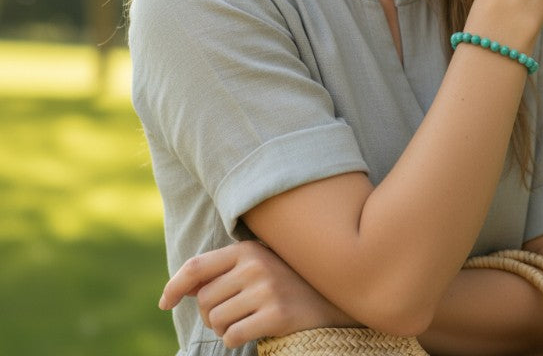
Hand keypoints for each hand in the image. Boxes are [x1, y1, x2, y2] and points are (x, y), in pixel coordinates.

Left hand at [159, 240, 357, 347]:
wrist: (331, 298)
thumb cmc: (286, 283)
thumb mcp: (257, 266)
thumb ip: (224, 270)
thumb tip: (183, 287)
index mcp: (247, 249)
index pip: (197, 266)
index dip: (174, 286)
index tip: (165, 302)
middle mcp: (255, 265)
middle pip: (204, 301)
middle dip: (211, 314)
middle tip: (235, 312)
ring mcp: (267, 289)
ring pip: (217, 321)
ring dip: (225, 328)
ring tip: (249, 318)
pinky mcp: (276, 314)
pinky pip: (233, 336)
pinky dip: (238, 339)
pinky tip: (258, 329)